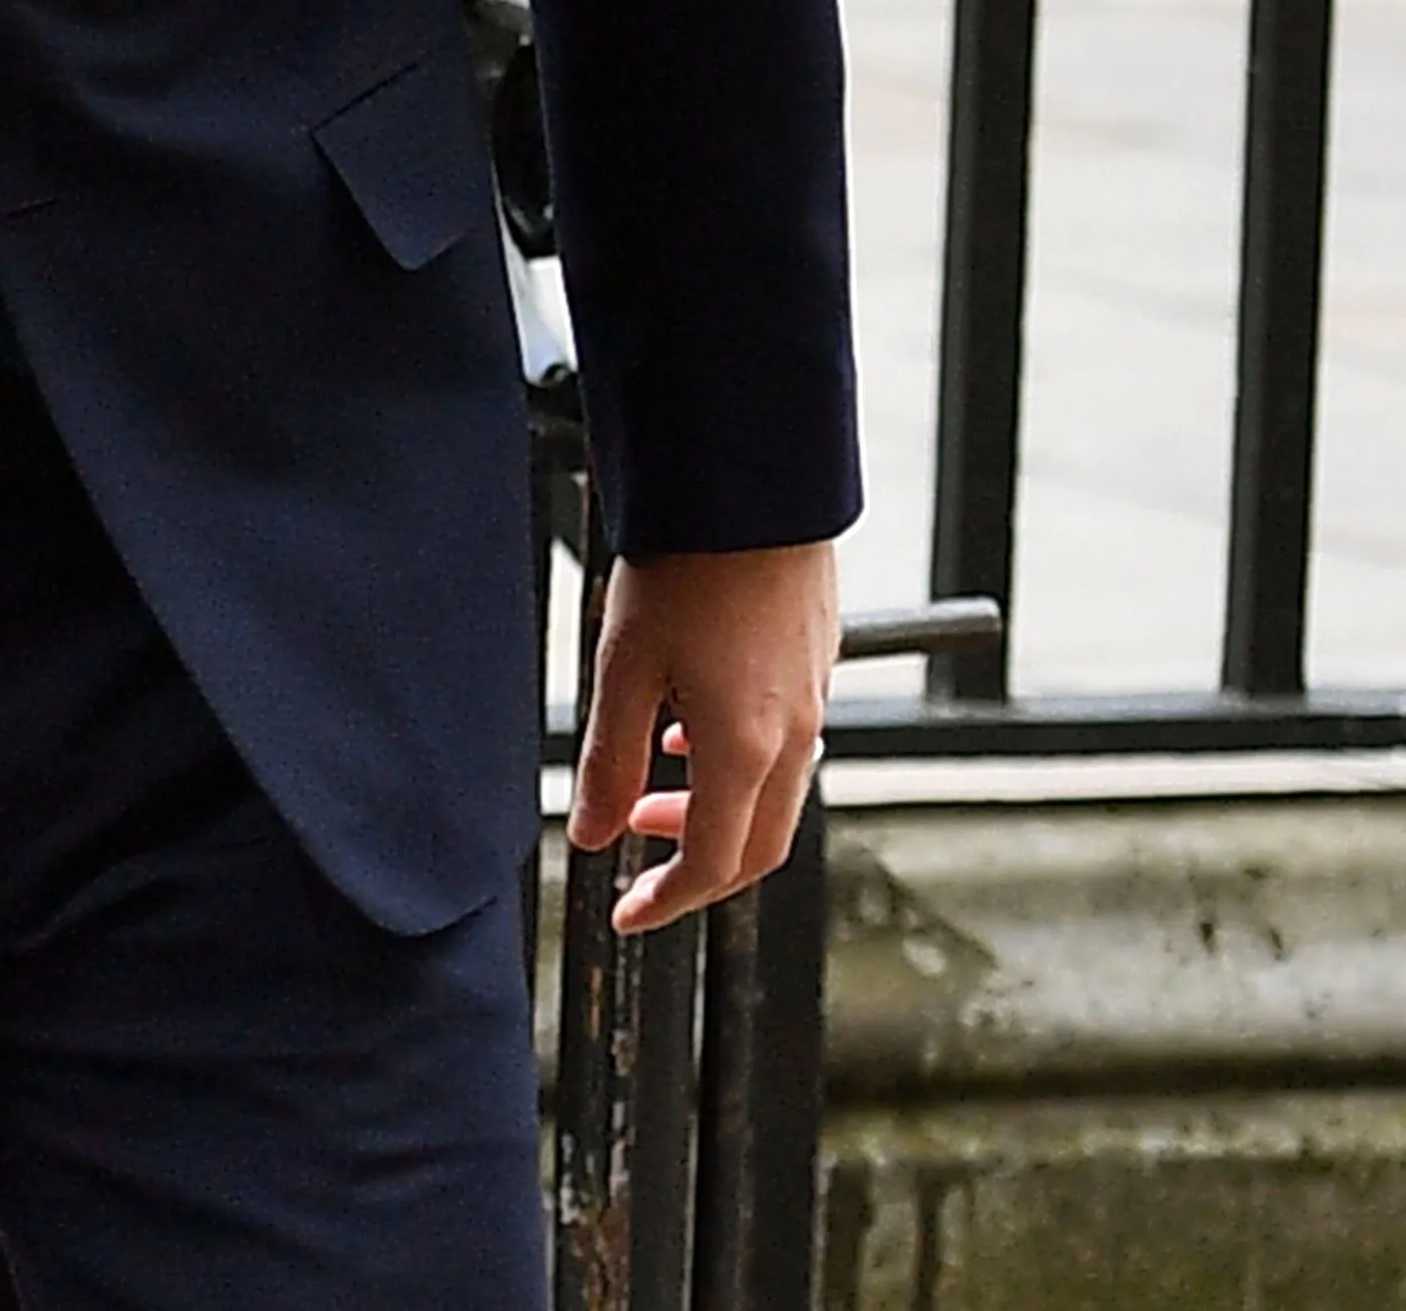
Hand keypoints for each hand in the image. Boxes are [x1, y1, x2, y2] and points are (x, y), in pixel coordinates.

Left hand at [569, 539, 838, 930]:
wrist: (752, 490)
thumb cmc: (685, 570)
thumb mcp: (622, 670)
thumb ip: (608, 763)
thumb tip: (591, 835)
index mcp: (746, 750)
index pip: (716, 863)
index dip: (669, 899)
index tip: (628, 914)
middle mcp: (794, 738)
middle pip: (756, 844)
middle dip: (696, 867)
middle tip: (639, 860)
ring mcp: (812, 703)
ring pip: (772, 796)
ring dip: (713, 812)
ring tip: (651, 790)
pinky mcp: (814, 667)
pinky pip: (784, 747)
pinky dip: (735, 766)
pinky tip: (686, 731)